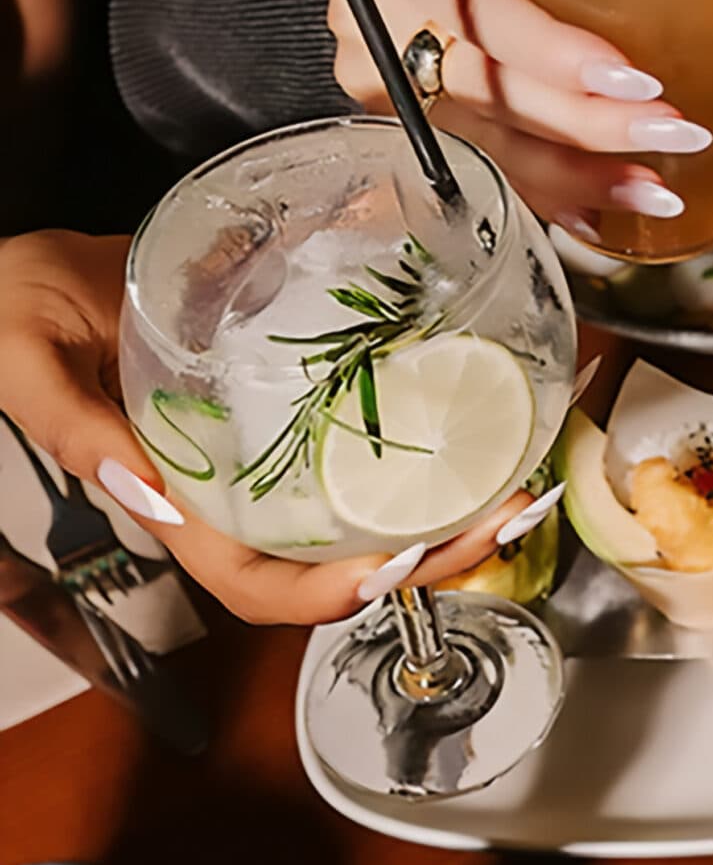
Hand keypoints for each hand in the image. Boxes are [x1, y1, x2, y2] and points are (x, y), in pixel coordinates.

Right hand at [0, 232, 531, 625]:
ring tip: (511, 484)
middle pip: (331, 562)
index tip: (391, 568)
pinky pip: (353, 445)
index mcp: (165, 496)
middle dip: (423, 557)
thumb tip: (144, 489)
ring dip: (439, 511)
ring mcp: (255, 453)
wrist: (22, 268)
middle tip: (502, 518)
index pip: (252, 582)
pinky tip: (468, 426)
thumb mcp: (25, 354)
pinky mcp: (276, 407)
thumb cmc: (15, 304)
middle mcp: (223, 490)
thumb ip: (72, 422)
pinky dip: (417, 449)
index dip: (322, 596)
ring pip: (356, 511)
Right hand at [330, 0, 708, 232]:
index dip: (564, 59)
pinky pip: (479, 168)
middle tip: (679, 135)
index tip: (641, 82)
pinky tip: (597, 220)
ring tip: (659, 193)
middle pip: (498, 96)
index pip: (491, 20)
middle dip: (595, 127)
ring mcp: (381, 91)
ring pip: (492, 147)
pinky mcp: (399, 126)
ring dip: (581, 179)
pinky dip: (544, 196)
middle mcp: (380, 31)